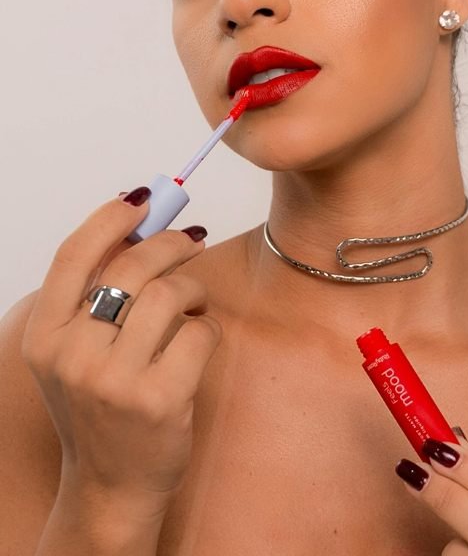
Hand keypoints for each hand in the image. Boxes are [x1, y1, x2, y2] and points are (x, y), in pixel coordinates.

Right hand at [21, 187, 219, 521]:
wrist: (111, 484)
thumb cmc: (99, 405)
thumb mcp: (76, 351)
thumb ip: (95, 293)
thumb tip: (136, 224)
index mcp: (45, 336)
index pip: (74, 256)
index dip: (111, 217)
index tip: (142, 197)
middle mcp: (73, 356)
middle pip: (131, 267)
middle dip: (170, 242)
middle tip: (191, 237)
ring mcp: (115, 381)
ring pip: (172, 294)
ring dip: (194, 289)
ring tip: (194, 303)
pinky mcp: (160, 400)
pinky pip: (201, 332)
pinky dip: (209, 328)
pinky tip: (199, 341)